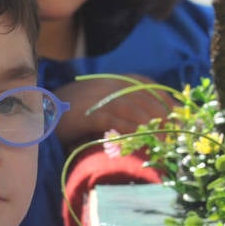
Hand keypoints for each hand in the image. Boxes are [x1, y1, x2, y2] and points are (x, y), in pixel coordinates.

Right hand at [53, 74, 172, 146]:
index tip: (182, 120)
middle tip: (178, 139)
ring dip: (153, 128)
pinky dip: (132, 132)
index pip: (152, 87)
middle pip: (148, 100)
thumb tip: (149, 124)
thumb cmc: (74, 112)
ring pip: (137, 110)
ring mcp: (101, 97)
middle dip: (166, 119)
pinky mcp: (90, 112)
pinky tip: (141, 144)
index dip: (169, 103)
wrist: (42, 111)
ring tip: (164, 145)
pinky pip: (117, 121)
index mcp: (117, 80)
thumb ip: (122, 108)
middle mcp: (112, 84)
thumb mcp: (101, 105)